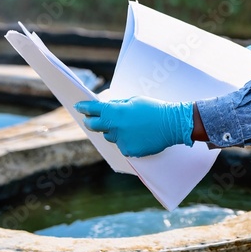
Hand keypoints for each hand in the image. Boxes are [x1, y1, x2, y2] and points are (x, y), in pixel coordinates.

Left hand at [74, 96, 193, 156]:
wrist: (172, 124)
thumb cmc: (153, 109)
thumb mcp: (134, 100)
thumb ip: (117, 105)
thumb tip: (106, 107)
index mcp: (115, 112)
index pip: (93, 109)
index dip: (84, 107)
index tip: (78, 107)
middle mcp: (115, 127)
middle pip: (93, 125)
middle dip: (90, 121)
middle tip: (89, 119)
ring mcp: (121, 140)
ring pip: (109, 136)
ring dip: (113, 131)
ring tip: (128, 126)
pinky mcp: (128, 151)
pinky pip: (122, 145)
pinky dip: (126, 140)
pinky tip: (138, 135)